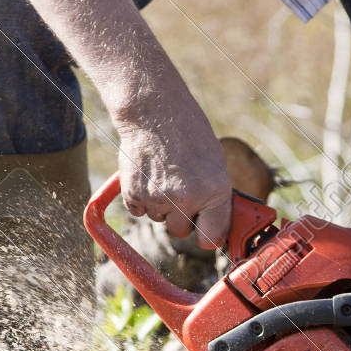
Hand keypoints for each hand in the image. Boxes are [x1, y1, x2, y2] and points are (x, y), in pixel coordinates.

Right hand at [116, 107, 231, 249]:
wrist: (154, 112)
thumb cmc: (188, 134)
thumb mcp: (215, 164)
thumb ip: (214, 198)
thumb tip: (215, 227)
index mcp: (215, 192)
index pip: (211, 238)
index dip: (207, 235)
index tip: (204, 232)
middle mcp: (187, 199)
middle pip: (180, 232)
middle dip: (180, 218)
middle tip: (180, 194)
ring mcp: (159, 198)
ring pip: (159, 219)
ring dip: (160, 205)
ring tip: (163, 175)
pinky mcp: (134, 194)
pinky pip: (138, 211)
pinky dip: (141, 198)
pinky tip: (148, 175)